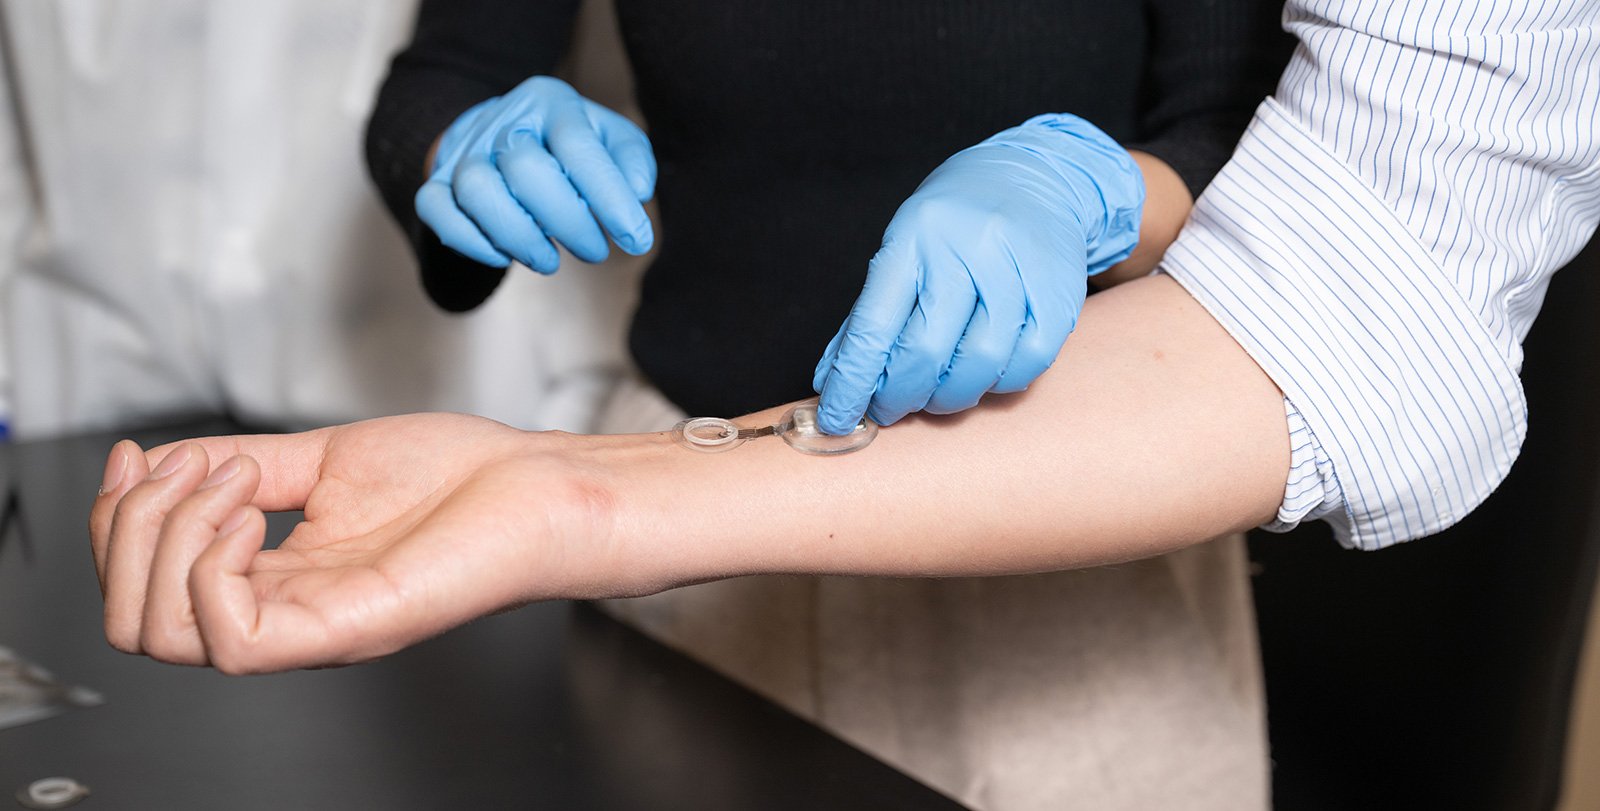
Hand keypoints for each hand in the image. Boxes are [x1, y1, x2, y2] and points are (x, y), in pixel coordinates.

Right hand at [88, 414, 607, 673]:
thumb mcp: (324, 456)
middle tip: (189, 470)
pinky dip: (212, 567)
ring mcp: (311, 629)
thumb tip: (160, 463)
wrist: (537, 485)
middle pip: (134, 621)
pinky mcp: (344, 630)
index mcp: (277, 580)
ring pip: (163, 637)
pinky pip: (230, 641)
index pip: (144, 588)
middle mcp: (285, 613)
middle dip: (127, 530)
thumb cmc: (462, 476)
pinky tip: (256, 516)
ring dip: (164, 541)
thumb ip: (243, 464)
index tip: (144, 454)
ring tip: (231, 486)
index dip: (118, 518)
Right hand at [416, 76, 655, 272]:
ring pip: (479, 192)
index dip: (609, 198)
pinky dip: (471, 242)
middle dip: (568, 223)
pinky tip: (504, 257)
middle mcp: (504, 122)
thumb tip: (638, 191)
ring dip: (519, 238)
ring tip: (550, 261)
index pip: (578, 147)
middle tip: (595, 252)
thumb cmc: (565, 143)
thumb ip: (631, 159)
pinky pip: (438, 211)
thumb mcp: (607, 136)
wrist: (500, 132)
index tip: (635, 239)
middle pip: (527, 170)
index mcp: (550, 102)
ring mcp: (465, 152)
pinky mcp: (437, 183)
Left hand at [811, 114, 1143, 433]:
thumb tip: (833, 382)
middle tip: (891, 409)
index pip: (874, 324)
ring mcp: (1017, 269)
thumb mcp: (902, 251)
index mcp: (913, 238)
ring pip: (980, 364)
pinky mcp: (1059, 292)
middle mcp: (966, 248)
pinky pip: (1026, 364)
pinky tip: (983, 375)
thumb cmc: (954, 227)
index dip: (852, 382)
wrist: (1035, 177)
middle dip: (900, 395)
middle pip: (927, 350)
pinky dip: (998, 384)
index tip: (837, 419)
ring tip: (937, 394)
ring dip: (950, 398)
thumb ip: (870, 317)